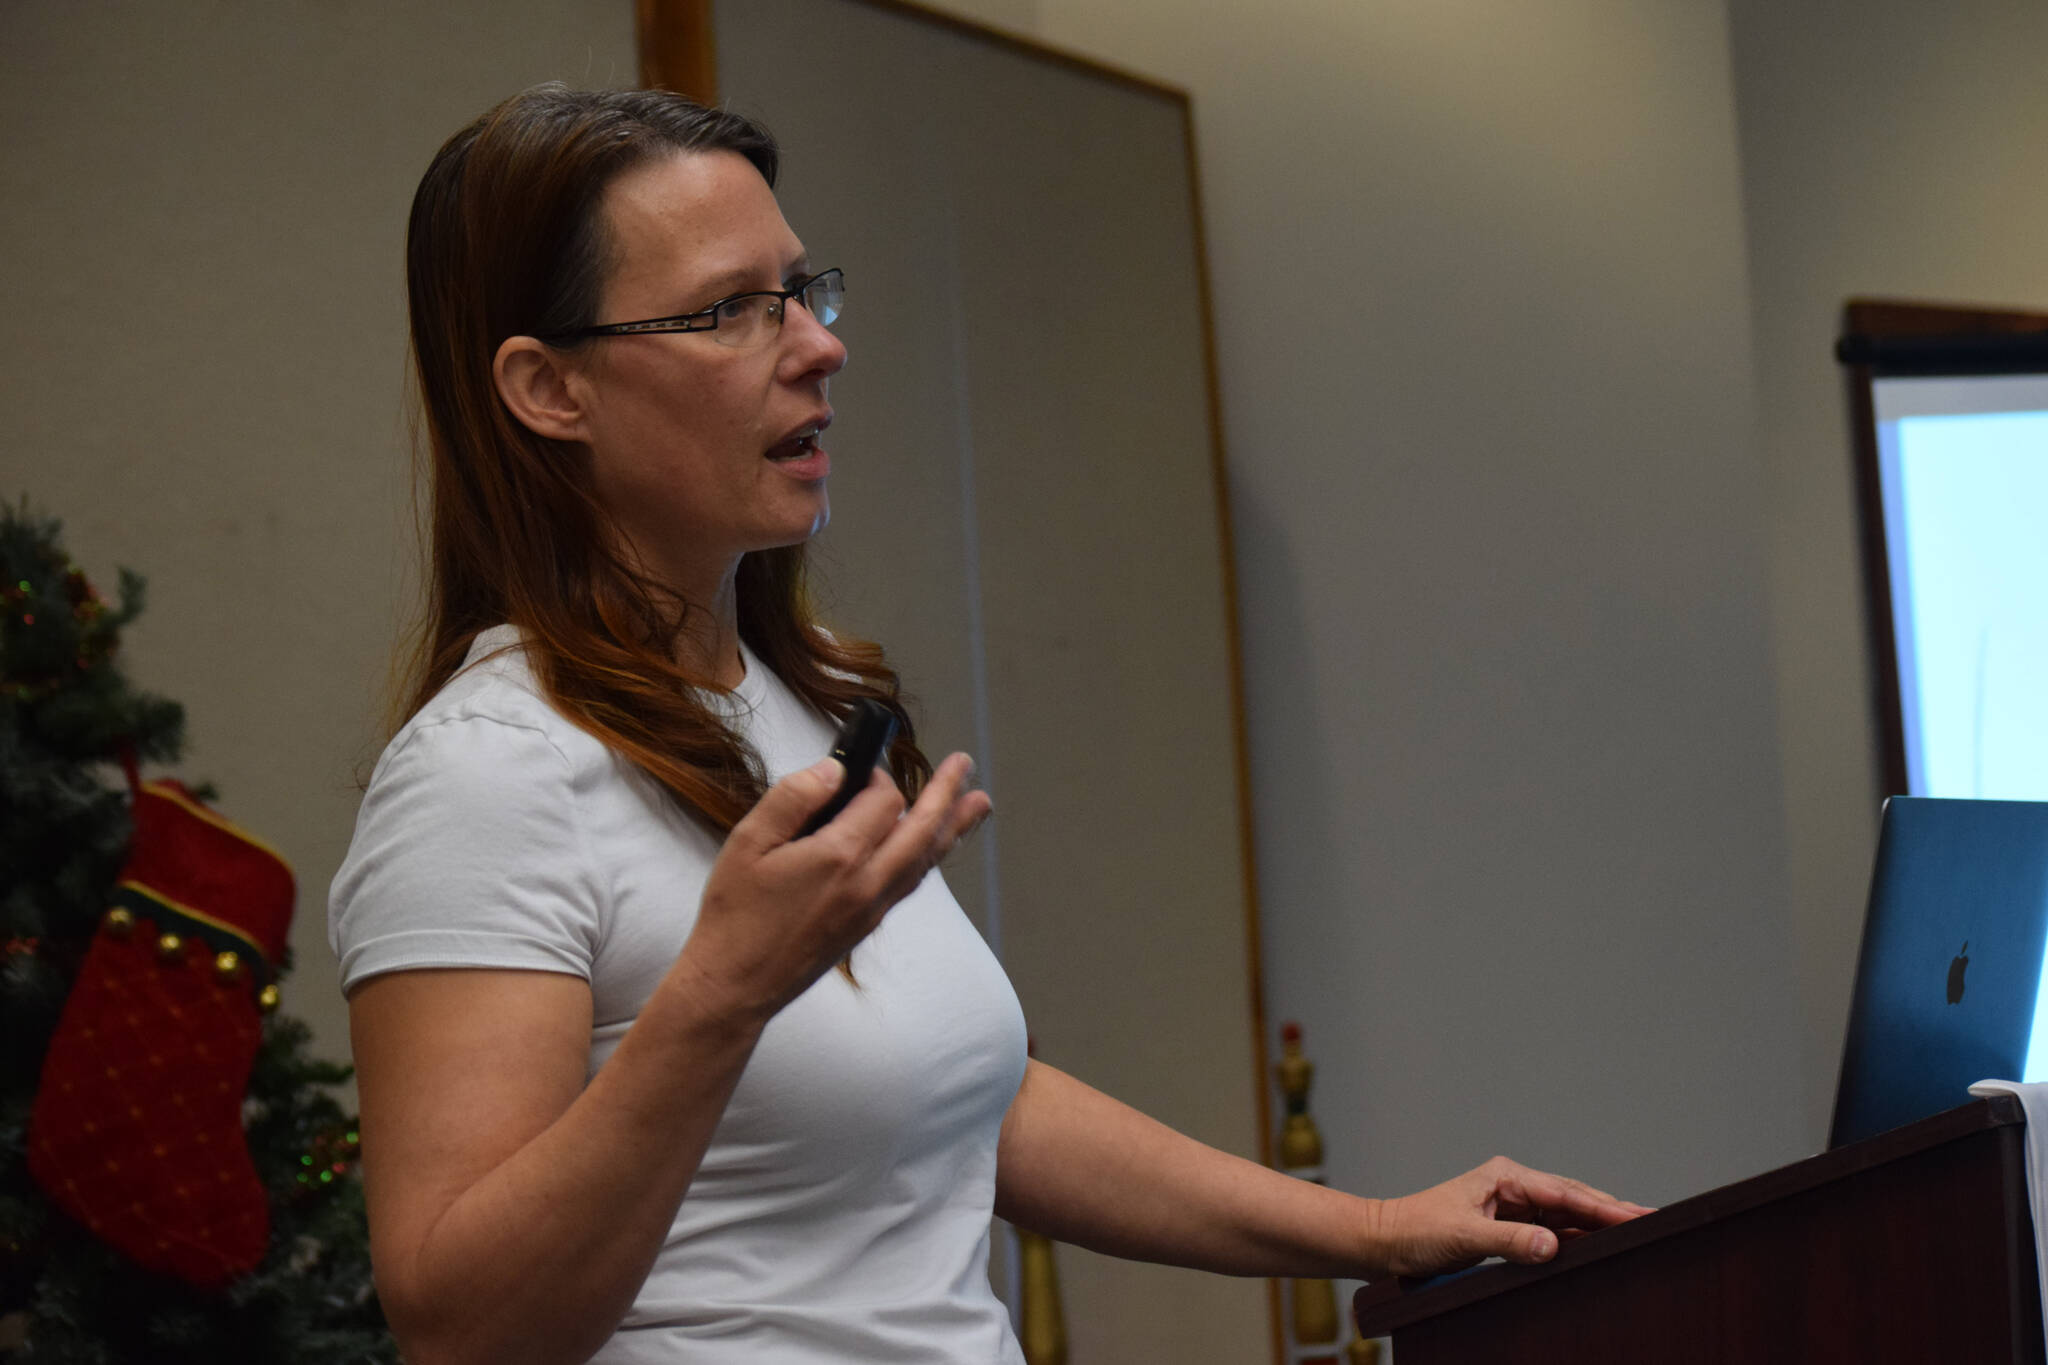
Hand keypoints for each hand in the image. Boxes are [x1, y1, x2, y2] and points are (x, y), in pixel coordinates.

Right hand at [675, 751, 990, 1023]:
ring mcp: (872, 908)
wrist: (735, 986)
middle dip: (946, 792)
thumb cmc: (734, 914)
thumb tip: (834, 769)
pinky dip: (928, 857)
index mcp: (839, 856)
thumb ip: (794, 797)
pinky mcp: (866, 926)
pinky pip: (909, 882)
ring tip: (979, 803)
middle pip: (923, 829)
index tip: (858, 767)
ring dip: (953, 827)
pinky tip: (933, 848)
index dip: (875, 776)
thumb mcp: (749, 842)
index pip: (883, 800)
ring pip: (925, 860)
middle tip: (966, 764)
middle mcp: (867, 883)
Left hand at [1360, 1156, 1651, 1279]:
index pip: (1564, 1192)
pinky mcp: (1508, 1226)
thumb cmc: (1417, 1231)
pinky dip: (1575, 1238)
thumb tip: (1552, 1245)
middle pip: (1572, 1198)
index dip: (1602, 1206)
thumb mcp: (1464, 1237)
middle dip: (1610, 1210)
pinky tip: (1596, 1246)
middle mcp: (1512, 1185)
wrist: (1387, 1241)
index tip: (1635, 1214)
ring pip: (1565, 1215)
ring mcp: (1512, 1204)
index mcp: (1505, 1176)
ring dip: (1596, 1224)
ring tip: (1634, 1232)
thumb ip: (1509, 1242)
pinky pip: (1550, 1231)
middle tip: (1650, 1220)